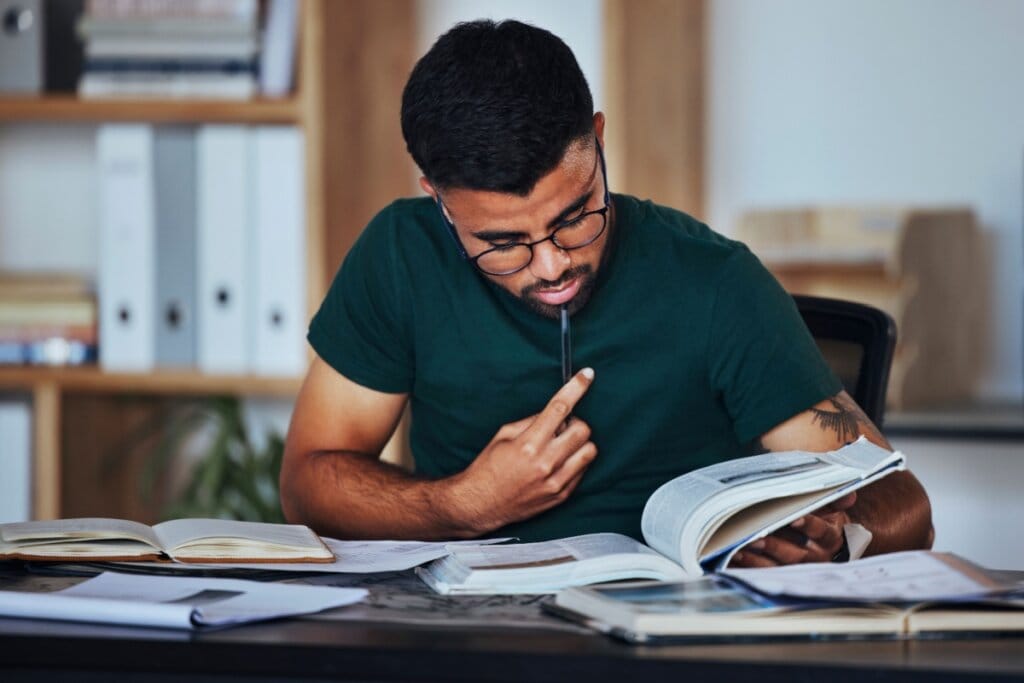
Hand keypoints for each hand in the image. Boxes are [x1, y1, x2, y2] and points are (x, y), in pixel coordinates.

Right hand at [444, 368, 597, 533]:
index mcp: (528, 444)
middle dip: (575, 422)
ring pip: (589, 451)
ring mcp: (556, 481)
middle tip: (561, 427)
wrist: (481, 504)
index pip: (560, 408)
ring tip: (562, 446)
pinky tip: (558, 463)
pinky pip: (583, 470)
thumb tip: (555, 413)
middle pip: (582, 430)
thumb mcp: (503, 435)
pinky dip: (575, 461)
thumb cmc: (488, 466)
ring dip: (579, 443)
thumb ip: (532, 422)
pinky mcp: (561, 495)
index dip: (576, 388)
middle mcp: (546, 463)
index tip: (587, 375)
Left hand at [729, 492, 856, 567]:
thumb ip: (837, 499)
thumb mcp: (833, 507)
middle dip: (775, 547)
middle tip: (756, 538)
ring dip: (758, 560)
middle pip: (797, 555)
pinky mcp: (783, 575)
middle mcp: (817, 558)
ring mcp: (799, 569)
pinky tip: (732, 560)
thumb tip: (849, 494)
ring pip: (779, 568)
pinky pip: (764, 574)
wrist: (829, 539)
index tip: (794, 518)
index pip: (822, 533)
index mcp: (831, 538)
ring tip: (738, 550)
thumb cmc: (825, 518)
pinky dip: (748, 568)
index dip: (809, 526)